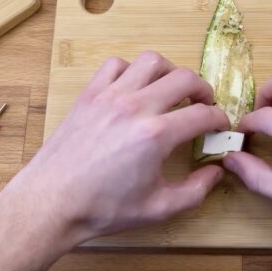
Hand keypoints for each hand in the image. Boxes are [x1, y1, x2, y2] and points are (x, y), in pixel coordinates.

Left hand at [0, 52, 229, 270]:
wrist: (51, 203)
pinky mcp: (89, 95)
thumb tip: (216, 172)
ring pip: (152, 61)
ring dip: (170, 72)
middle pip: (184, 78)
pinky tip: (135, 88)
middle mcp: (135, 107)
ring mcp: (110, 96)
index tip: (220, 127)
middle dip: (203, 90)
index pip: (203, 114)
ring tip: (172, 89)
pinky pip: (116, 64)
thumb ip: (195, 190)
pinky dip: (132, 70)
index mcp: (156, 135)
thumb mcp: (158, 208)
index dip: (220, 120)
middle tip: (204, 105)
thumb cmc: (102, 208)